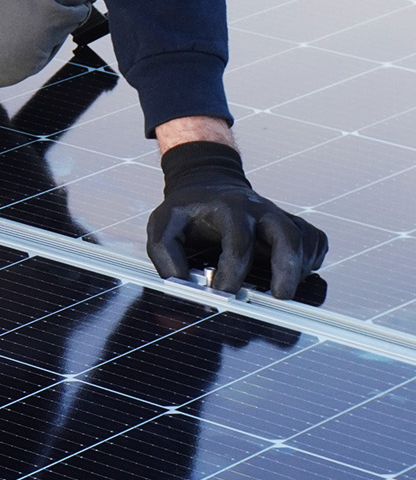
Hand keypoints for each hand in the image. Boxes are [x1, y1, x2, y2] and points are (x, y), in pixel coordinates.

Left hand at [147, 139, 327, 298]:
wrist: (208, 182)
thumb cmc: (187, 210)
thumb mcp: (163, 224)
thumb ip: (164, 254)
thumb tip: (183, 284)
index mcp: (228, 207)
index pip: (238, 242)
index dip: (232, 273)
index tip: (220, 293)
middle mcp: (259, 209)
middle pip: (286, 235)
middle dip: (287, 269)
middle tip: (279, 297)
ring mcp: (279, 215)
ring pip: (304, 239)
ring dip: (298, 269)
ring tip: (280, 289)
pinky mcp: (292, 224)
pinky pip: (315, 240)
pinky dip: (312, 259)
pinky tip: (293, 273)